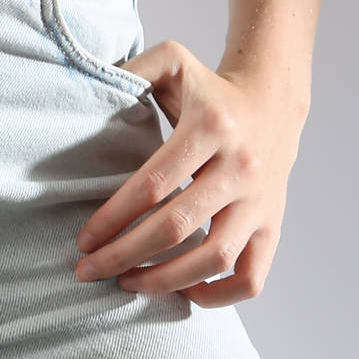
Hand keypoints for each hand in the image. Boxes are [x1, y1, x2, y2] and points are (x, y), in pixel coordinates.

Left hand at [72, 38, 308, 305]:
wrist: (273, 99)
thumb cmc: (209, 90)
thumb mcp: (173, 62)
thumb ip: (133, 68)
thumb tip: (87, 84)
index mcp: (212, 128)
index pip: (153, 185)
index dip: (113, 218)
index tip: (84, 240)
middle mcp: (241, 167)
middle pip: (176, 228)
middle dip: (124, 255)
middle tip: (88, 271)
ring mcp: (261, 200)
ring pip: (214, 258)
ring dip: (164, 281)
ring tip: (127, 284)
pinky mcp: (274, 224)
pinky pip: (253, 276)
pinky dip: (219, 296)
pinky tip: (185, 294)